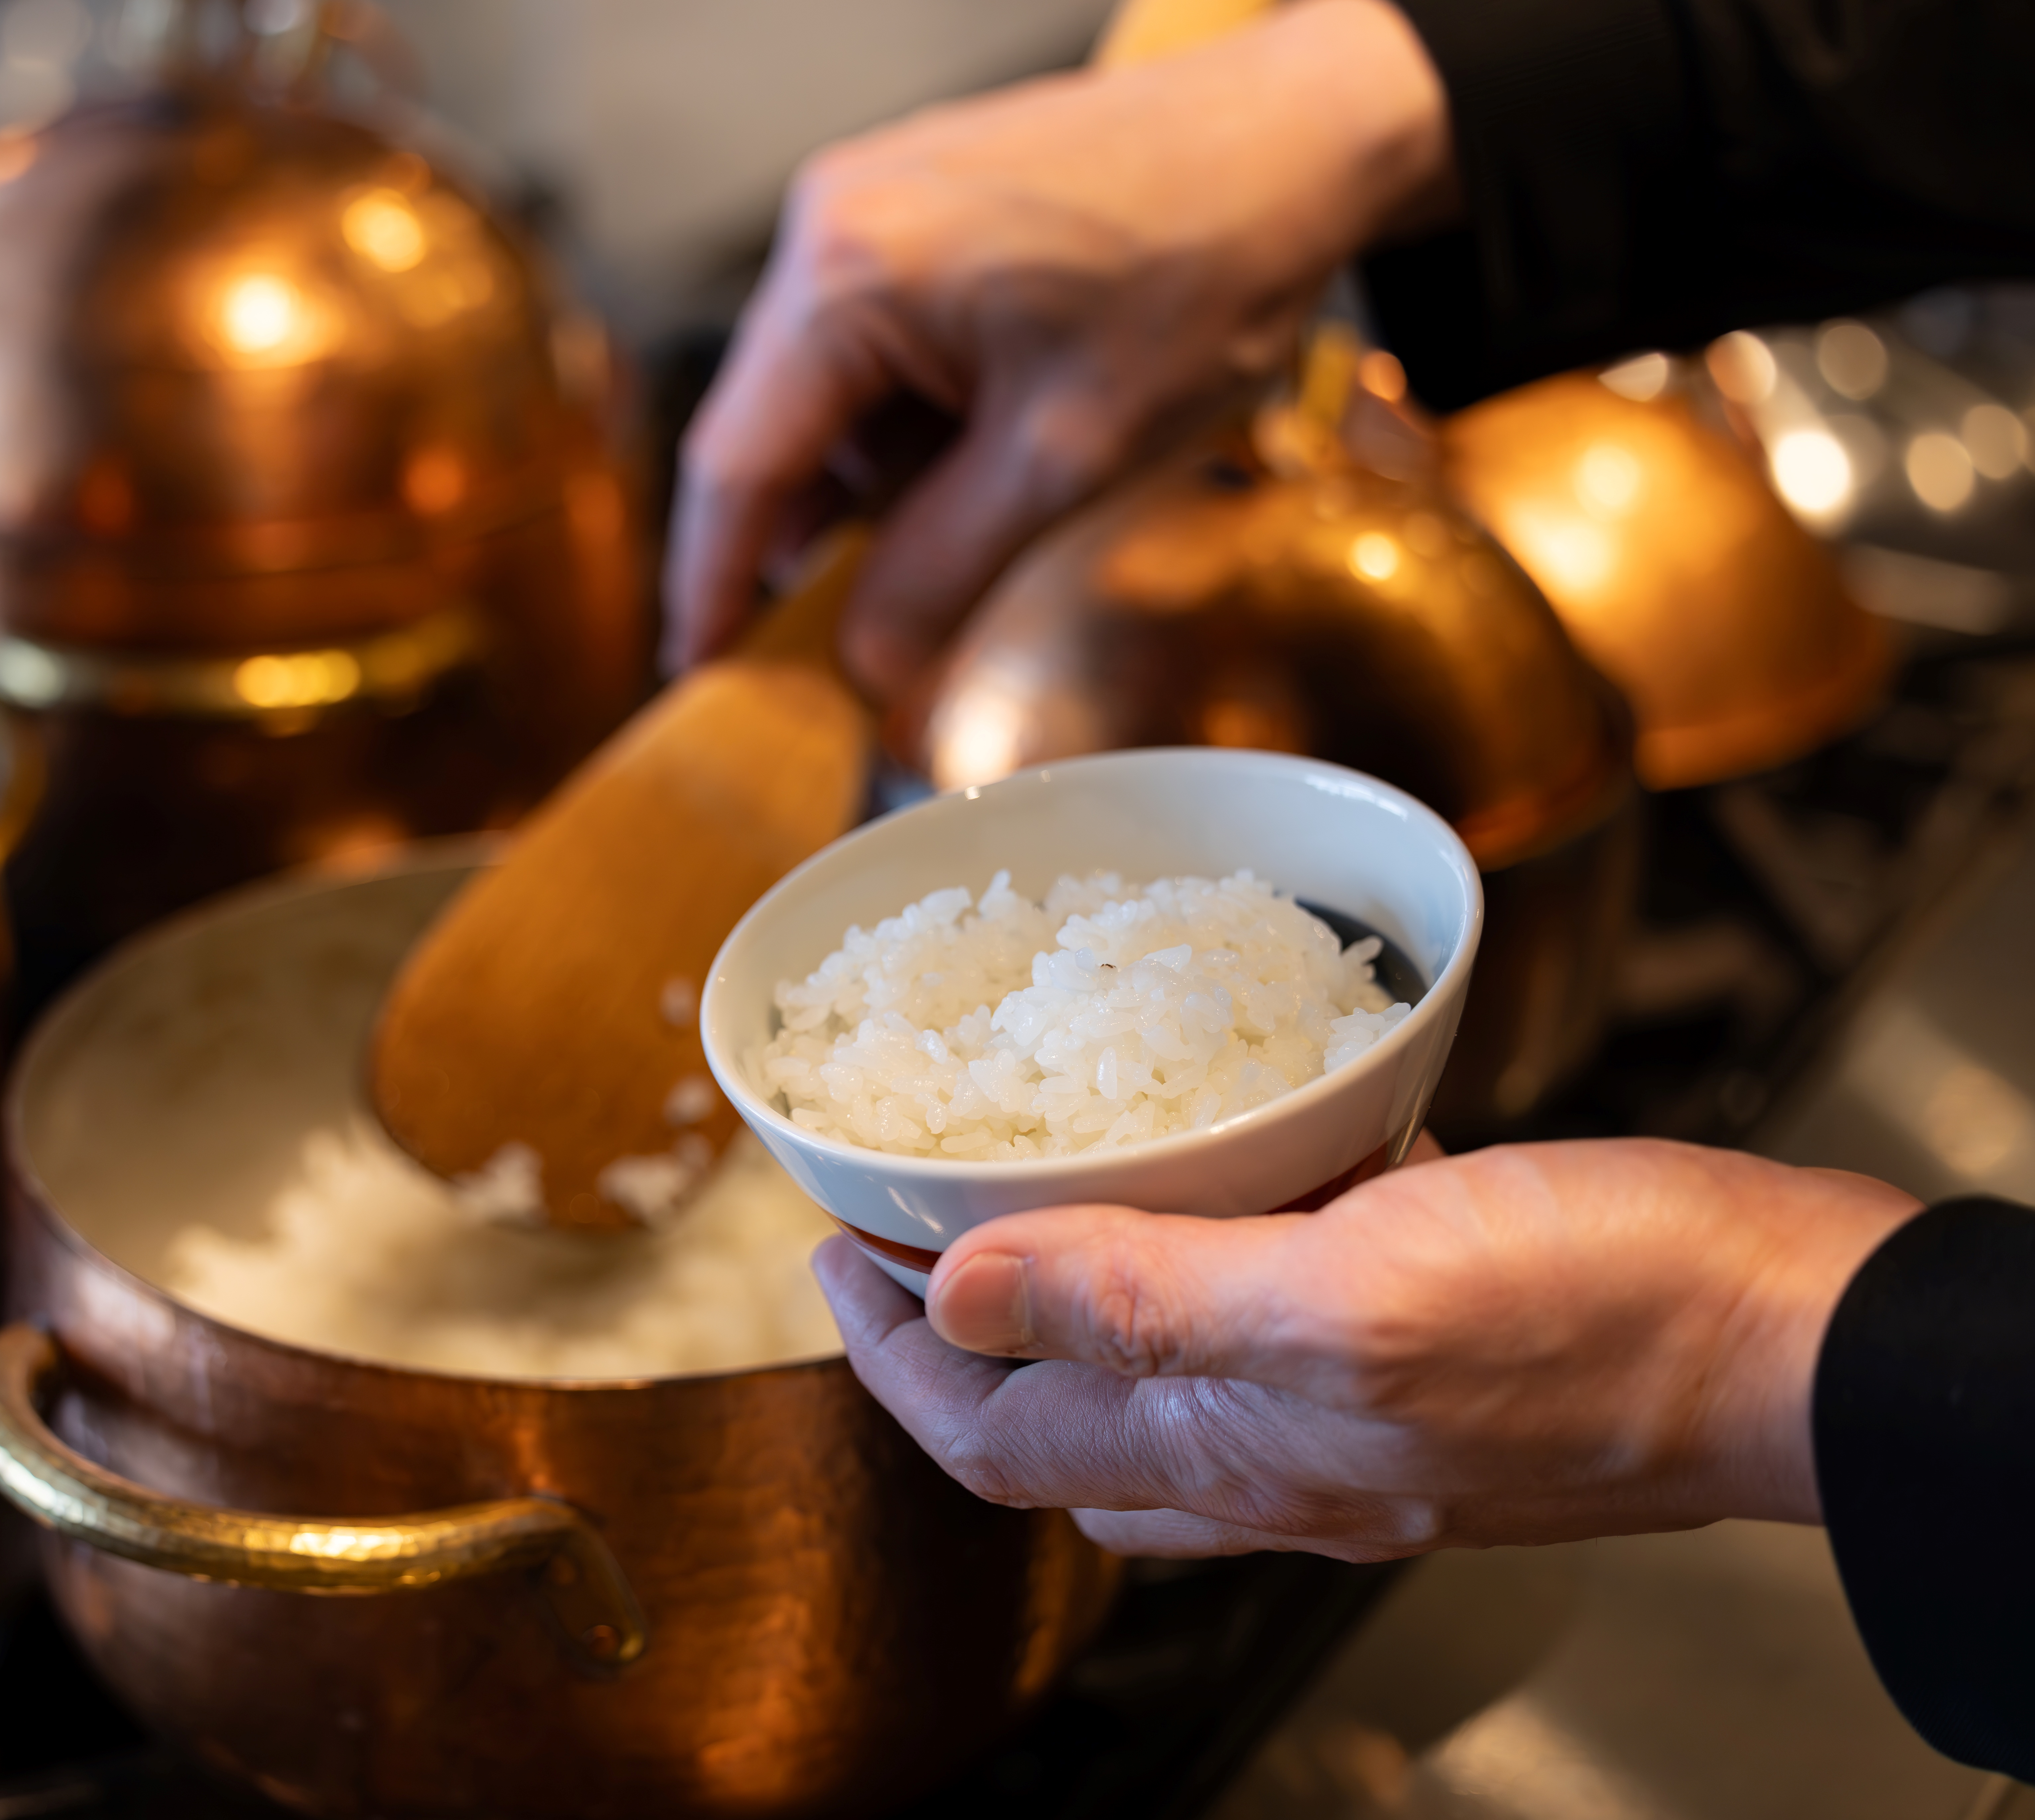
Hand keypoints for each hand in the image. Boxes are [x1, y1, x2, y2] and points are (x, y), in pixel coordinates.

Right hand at [664, 0, 1458, 698]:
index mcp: (844, 272)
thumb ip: (943, 570)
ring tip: (941, 553)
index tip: (699, 678)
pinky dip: (907, 430)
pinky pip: (873, 349)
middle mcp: (829, 222)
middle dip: (798, 548)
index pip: (736, 464)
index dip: (711, 587)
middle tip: (813, 657)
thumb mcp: (1067, 457)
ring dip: (868, 489)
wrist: (1306, 137)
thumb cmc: (1206, 269)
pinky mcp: (915, 212)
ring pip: (825, 395)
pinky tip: (970, 471)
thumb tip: (867, 669)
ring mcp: (868, 207)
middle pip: (768, 428)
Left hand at [813, 1139, 1920, 1559]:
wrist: (1797, 1334)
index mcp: (1244, 1448)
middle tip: (910, 1229)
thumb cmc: (1604, 1318)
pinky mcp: (1435, 1339)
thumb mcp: (1346, 1299)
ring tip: (1031, 1186)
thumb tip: (965, 1299)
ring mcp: (1363, 1402)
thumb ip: (1147, 1304)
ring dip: (1078, 1287)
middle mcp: (1288, 1447)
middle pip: (1060, 1416)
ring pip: (1161, 1366)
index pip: (997, 1435)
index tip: (833, 1251)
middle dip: (961, 1332)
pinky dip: (1215, 1238)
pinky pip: (1276, 1302)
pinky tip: (1229, 1153)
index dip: (895, 1352)